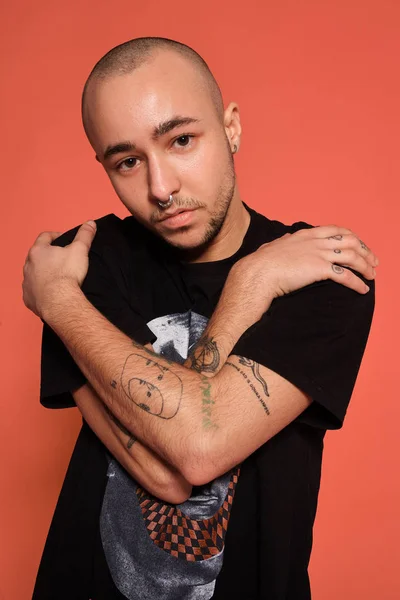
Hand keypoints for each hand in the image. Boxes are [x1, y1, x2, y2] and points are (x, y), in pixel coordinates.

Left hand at [22, 221, 96, 317]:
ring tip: (57, 278)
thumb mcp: (80, 250)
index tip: (64, 240)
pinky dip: (40, 291)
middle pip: (37, 256)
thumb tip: (90, 223)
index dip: (55, 236)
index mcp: (38, 251)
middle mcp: (28, 265)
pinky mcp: (29, 298)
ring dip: (42, 273)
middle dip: (48, 256)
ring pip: (33, 274)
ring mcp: (27, 282)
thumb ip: (85, 235)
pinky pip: (32, 292)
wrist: (59, 301)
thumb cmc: (67, 274)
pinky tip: (51, 293)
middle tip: (61, 260)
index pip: (45, 237)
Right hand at [220, 225, 377, 331]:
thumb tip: (284, 239)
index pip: (336, 230)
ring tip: (371, 277)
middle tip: (373, 262)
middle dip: (365, 251)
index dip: (352, 237)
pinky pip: (345, 275)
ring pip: (352, 256)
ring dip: (365, 267)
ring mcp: (318, 253)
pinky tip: (362, 289)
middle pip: (350, 241)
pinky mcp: (319, 269)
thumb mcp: (274, 246)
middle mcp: (315, 241)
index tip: (359, 245)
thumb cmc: (261, 263)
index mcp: (305, 234)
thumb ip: (283, 241)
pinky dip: (357, 282)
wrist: (257, 272)